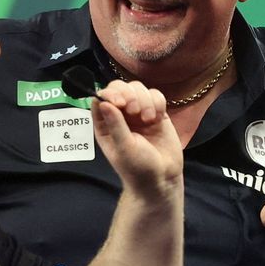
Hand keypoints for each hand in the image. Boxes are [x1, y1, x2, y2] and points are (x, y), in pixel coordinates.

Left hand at [91, 80, 182, 194]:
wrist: (163, 178)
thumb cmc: (138, 168)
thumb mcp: (124, 148)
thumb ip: (115, 124)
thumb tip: (103, 102)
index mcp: (105, 124)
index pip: (102, 98)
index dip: (110, 94)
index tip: (120, 103)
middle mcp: (121, 115)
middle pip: (120, 87)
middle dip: (128, 94)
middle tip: (135, 111)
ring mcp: (139, 112)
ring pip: (138, 88)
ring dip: (144, 99)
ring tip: (148, 119)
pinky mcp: (156, 112)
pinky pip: (156, 95)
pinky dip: (157, 102)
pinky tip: (157, 118)